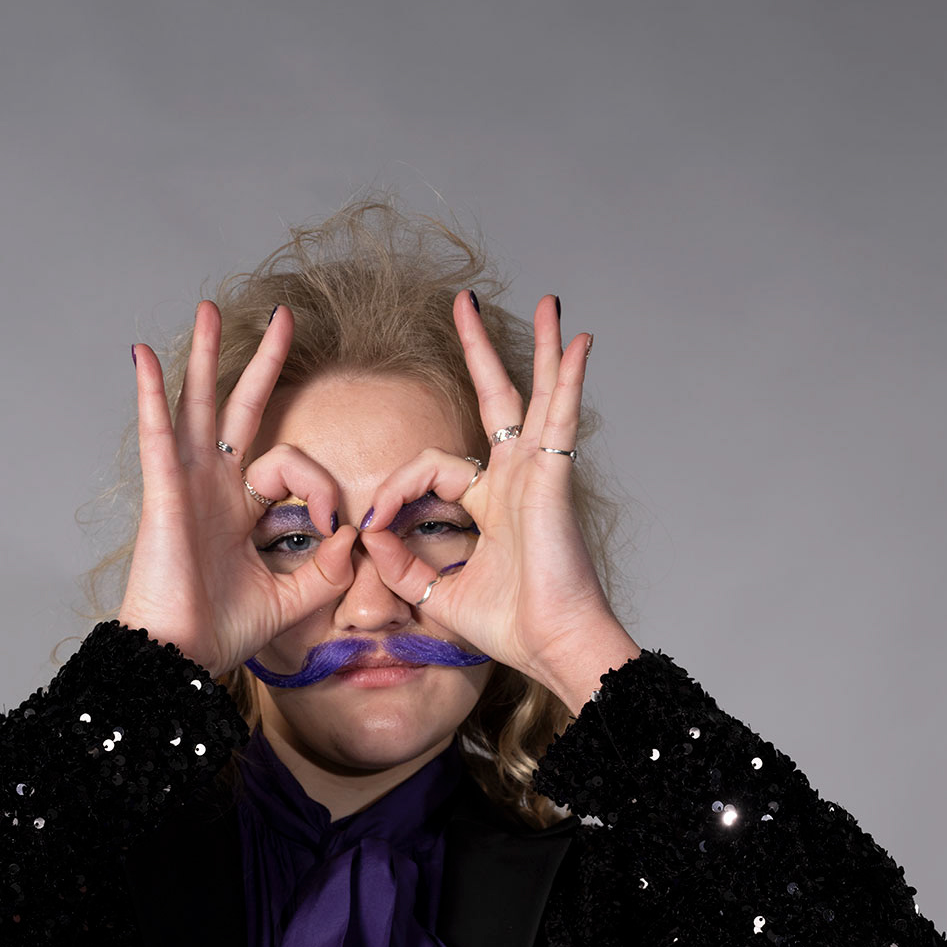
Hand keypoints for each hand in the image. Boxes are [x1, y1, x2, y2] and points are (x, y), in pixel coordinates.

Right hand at [119, 302, 358, 674]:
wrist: (179, 657)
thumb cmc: (221, 633)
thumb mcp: (291, 600)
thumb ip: (326, 572)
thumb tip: (354, 537)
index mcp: (241, 511)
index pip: (289, 466)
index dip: (319, 485)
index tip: (334, 521)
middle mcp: (214, 489)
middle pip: (240, 411)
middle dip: (262, 366)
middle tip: (285, 320)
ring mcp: (186, 486)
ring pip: (198, 407)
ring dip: (205, 357)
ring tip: (209, 309)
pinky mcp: (164, 493)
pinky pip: (156, 434)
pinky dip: (150, 394)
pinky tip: (142, 355)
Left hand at [357, 294, 639, 707]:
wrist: (549, 644)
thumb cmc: (509, 626)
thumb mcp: (436, 591)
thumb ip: (401, 564)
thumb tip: (369, 536)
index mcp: (491, 504)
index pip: (433, 468)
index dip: (396, 489)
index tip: (373, 525)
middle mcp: (515, 480)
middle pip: (497, 400)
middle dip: (478, 352)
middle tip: (464, 305)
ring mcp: (537, 473)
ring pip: (534, 394)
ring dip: (540, 348)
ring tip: (550, 302)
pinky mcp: (552, 477)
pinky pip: (559, 416)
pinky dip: (568, 378)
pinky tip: (576, 341)